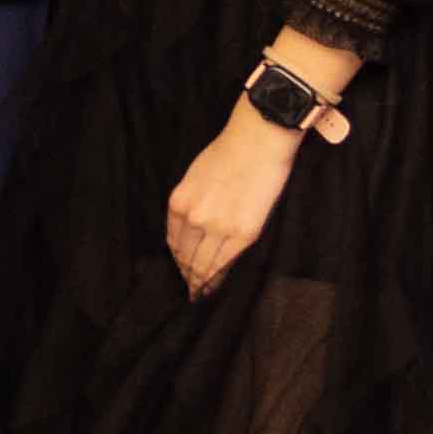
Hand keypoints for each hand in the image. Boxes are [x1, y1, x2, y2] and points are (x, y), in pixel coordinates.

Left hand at [164, 104, 300, 297]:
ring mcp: (217, 228)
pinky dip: (218, 278)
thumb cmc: (229, 152)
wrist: (258, 140)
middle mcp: (193, 219)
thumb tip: (192, 229)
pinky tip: (216, 286)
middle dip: (188, 275)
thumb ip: (190, 204)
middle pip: (186, 257)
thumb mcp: (195, 177)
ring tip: (202, 293)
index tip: (181, 270)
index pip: (174, 242)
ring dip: (201, 281)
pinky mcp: (242, 233)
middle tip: (191, 290)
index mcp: (178, 203)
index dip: (178, 260)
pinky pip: (224, 263)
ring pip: (203, 265)